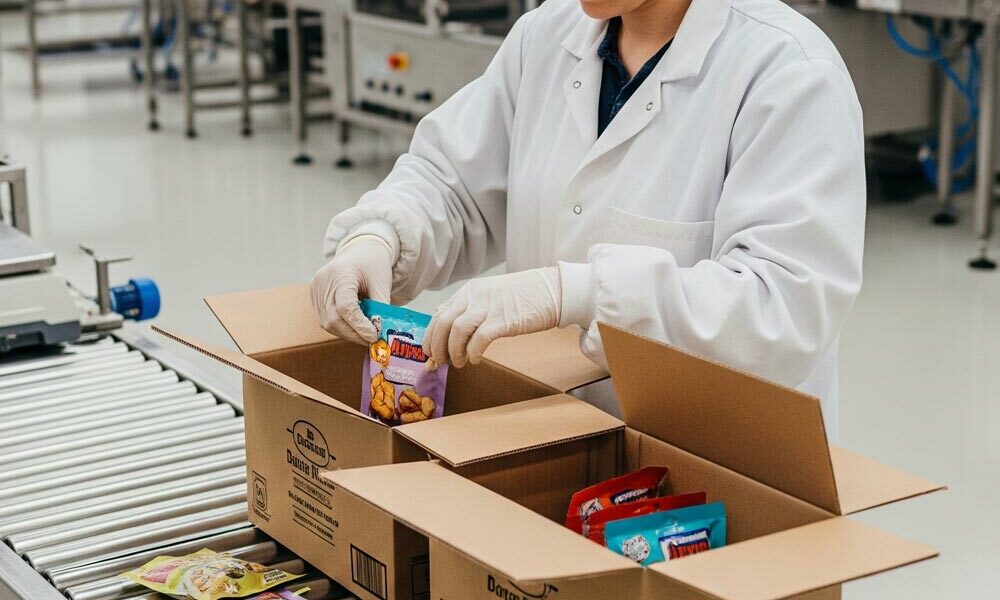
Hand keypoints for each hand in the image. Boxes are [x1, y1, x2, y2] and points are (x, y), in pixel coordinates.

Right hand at [310, 236, 392, 343]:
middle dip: (354, 333)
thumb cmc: (372, 264)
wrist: (358, 251)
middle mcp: (323, 282)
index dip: (359, 325)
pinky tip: (354, 325)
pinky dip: (341, 326)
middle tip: (371, 340)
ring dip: (348, 333)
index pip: (346, 307)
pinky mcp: (314, 297)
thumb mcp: (382, 282)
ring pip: (328, 323)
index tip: (374, 336)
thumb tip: (380, 331)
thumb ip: (381, 306)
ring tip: (365, 333)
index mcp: (341, 273)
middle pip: (333, 318)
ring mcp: (316, 290)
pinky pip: (325, 319)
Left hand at [424, 267, 560, 367]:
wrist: (553, 290)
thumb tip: (451, 334)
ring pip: (456, 331)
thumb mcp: (491, 297)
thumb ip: (471, 310)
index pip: (439, 314)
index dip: (430, 336)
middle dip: (437, 346)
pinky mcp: (503, 320)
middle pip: (443, 323)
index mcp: (469, 291)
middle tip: (440, 362)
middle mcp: (474, 297)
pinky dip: (472, 353)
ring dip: (454, 351)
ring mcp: (489, 307)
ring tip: (459, 363)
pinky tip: (475, 359)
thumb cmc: (524, 297)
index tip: (429, 353)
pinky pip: (478, 339)